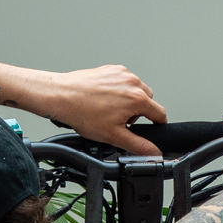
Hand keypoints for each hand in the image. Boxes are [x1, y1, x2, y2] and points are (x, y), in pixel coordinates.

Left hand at [40, 65, 167, 155]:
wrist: (62, 96)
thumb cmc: (82, 112)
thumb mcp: (114, 136)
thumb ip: (139, 146)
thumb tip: (154, 153)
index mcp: (137, 98)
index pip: (160, 114)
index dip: (156, 125)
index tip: (150, 129)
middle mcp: (132, 82)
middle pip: (148, 101)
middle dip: (138, 113)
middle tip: (120, 121)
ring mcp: (121, 73)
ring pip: (135, 90)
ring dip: (128, 101)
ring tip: (109, 110)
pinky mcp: (110, 69)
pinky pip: (122, 82)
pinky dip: (117, 91)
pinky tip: (103, 100)